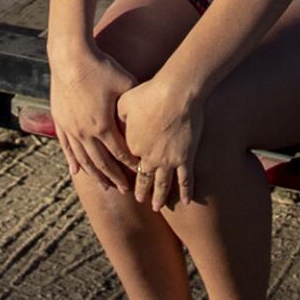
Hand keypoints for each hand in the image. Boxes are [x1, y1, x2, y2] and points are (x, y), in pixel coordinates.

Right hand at [47, 41, 138, 194]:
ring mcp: (71, 129)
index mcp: (103, 126)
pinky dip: (72, 161)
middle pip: (102, 163)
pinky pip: (66, 147)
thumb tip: (149, 112)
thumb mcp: (124, 83)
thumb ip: (134, 102)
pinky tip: (76, 171)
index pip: (120, 153)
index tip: (139, 172)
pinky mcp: (60, 121)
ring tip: (104, 185)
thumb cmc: (100, 67)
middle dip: (115, 178)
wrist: (69, 56)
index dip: (130, 165)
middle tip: (126, 190)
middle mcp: (86, 133)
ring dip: (95, 174)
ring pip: (83, 160)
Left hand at [116, 75, 203, 212]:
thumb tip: (112, 121)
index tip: (124, 177)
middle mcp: (149, 158)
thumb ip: (117, 116)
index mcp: (132, 146)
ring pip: (163, 185)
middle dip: (141, 191)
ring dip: (160, 197)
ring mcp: (168, 160)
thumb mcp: (124, 102)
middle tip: (140, 200)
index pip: (128, 163)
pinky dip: (186, 191)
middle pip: (144, 179)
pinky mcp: (186, 158)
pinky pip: (186, 179)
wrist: (176, 93)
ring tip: (157, 207)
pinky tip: (187, 201)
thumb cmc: (149, 93)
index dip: (127, 170)